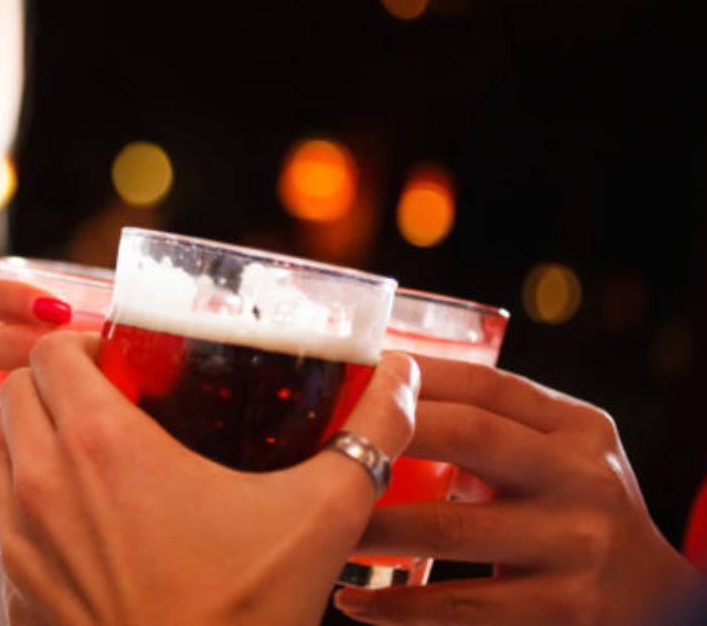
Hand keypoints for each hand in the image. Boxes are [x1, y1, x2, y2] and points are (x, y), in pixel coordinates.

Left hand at [0, 331, 419, 625]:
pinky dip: (26, 507)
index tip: (120, 358)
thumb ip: (372, 434)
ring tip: (90, 455)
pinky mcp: (15, 590)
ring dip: (32, 440)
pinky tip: (81, 523)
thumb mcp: (322, 515)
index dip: (80, 343)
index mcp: (100, 444)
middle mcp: (42, 482)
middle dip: (55, 384)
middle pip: (16, 394)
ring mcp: (18, 540)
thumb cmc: (248, 614)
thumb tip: (406, 375)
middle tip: (112, 398)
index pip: (49, 352)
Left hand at [335, 356, 700, 624]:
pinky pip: (459, 605)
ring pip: (448, 527)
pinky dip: (396, 605)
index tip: (357, 374)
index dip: (416, 376)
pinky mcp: (561, 610)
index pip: (487, 386)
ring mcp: (575, 547)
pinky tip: (353, 599)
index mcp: (577, 430)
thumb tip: (377, 394)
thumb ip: (495, 425)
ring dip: (372, 527)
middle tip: (324, 445)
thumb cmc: (573, 511)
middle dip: (387, 434)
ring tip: (324, 527)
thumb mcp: (556, 455)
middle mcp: (584, 479)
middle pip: (468, 437)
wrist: (653, 600)